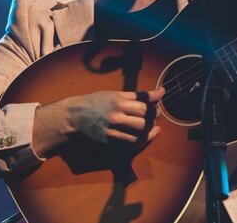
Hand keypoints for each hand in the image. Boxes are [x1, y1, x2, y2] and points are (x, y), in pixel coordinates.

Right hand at [33, 88, 163, 155]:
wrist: (75, 115)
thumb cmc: (97, 102)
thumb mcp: (115, 93)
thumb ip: (138, 95)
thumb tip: (160, 92)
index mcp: (118, 100)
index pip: (144, 103)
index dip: (155, 102)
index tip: (160, 99)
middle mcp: (116, 114)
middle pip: (144, 117)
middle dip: (153, 116)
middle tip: (155, 114)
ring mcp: (112, 128)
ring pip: (140, 132)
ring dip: (149, 130)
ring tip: (151, 126)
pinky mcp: (109, 139)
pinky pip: (131, 144)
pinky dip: (140, 140)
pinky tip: (144, 136)